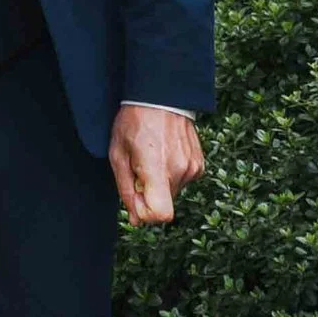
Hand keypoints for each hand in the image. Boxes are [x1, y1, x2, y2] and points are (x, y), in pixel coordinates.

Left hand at [109, 103, 206, 226]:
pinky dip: (172, 173)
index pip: (161, 214)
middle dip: (149, 194)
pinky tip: (164, 153)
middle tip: (138, 167)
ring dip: (160, 182)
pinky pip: (182, 180)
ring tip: (152, 155)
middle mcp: (179, 170)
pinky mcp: (199, 164)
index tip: (135, 196)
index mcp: (157, 168)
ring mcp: (193, 167)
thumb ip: (126, 190)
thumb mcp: (118, 154)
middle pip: (164, 204)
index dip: (145, 213)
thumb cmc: (134, 122)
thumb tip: (135, 219)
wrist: (160, 96)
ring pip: (172, 192)